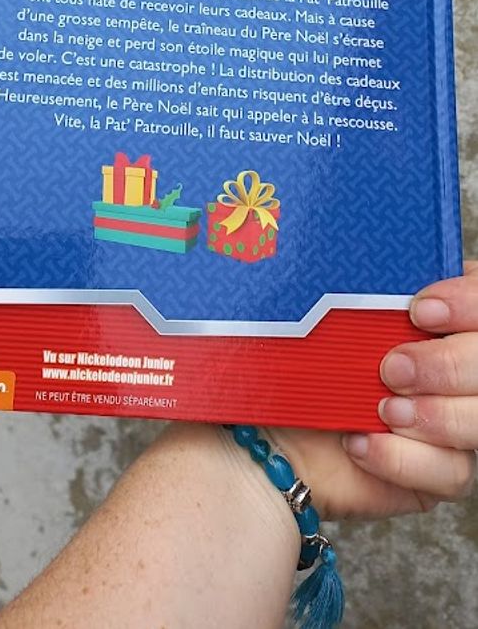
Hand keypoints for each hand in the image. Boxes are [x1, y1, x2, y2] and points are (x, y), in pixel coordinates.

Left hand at [264, 263, 477, 520]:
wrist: (270, 429)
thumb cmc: (298, 357)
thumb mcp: (321, 308)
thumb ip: (358, 289)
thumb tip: (375, 257)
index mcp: (440, 312)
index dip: (467, 304)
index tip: (419, 309)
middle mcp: (457, 364)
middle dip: (448, 365)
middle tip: (392, 367)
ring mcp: (456, 419)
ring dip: (435, 415)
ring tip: (381, 410)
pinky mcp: (442, 471)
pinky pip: (452, 471)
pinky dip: (404, 458)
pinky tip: (361, 442)